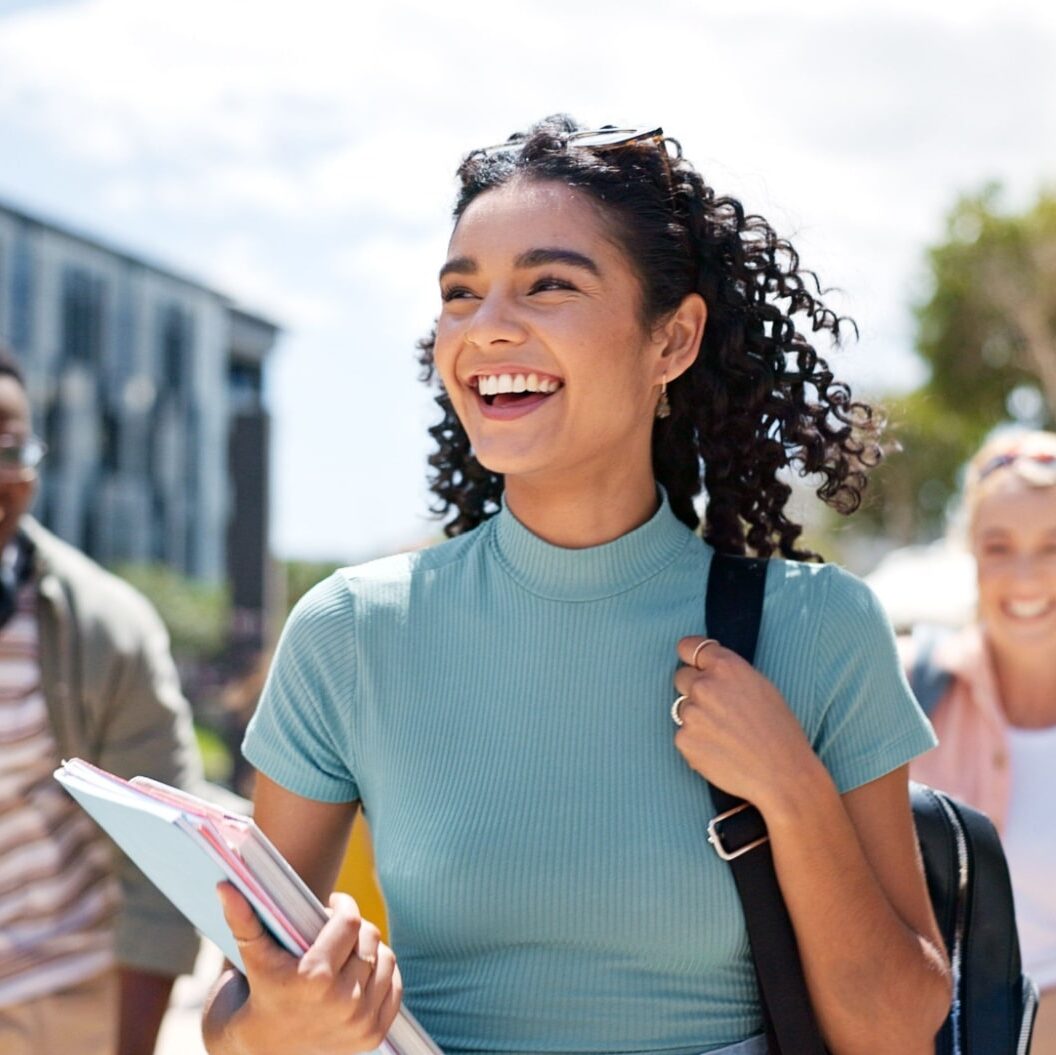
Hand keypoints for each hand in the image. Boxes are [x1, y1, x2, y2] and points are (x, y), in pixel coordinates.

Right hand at [216, 883, 401, 1054]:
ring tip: (346, 950)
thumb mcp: (251, 957)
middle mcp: (343, 1003)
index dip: (342, 906)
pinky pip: (394, 986)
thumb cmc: (255, 996)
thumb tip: (225, 885)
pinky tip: (359, 972)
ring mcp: (361, 1023)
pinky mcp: (373, 1036)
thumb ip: (242, 919)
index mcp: (315, 979)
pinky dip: (381, 975)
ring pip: (385, 958)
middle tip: (335, 930)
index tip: (331, 905)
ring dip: (369, 949)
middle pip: (369, 937)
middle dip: (353, 928)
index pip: (350, 921)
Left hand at [672, 635, 817, 807]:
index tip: (692, 663)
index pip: (688, 647)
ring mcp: (691, 713)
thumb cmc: (779, 731)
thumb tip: (707, 669)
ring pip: (682, 708)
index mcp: (725, 666)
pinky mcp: (684, 740)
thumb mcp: (761, 686)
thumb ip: (729, 673)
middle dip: (694, 689)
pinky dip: (696, 742)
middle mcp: (704, 685)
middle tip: (718, 708)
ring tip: (725, 734)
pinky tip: (720, 751)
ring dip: (696, 717)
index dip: (689, 656)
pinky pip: (683, 735)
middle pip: (681, 677)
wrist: (782, 775)